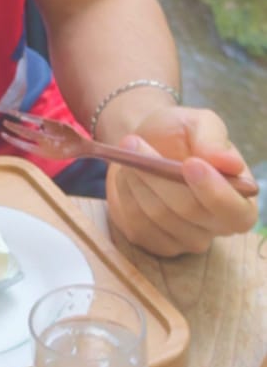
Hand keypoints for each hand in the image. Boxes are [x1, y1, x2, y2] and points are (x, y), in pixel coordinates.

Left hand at [104, 105, 258, 255]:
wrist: (142, 144)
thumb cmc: (177, 134)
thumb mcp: (197, 123)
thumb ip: (212, 139)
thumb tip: (229, 163)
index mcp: (240, 199)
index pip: (236, 212)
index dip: (214, 192)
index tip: (190, 164)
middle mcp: (218, 226)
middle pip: (189, 211)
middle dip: (157, 175)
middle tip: (133, 142)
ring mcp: (187, 239)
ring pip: (157, 215)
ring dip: (137, 180)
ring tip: (130, 157)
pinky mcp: (156, 243)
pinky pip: (136, 224)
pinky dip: (125, 196)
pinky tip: (128, 178)